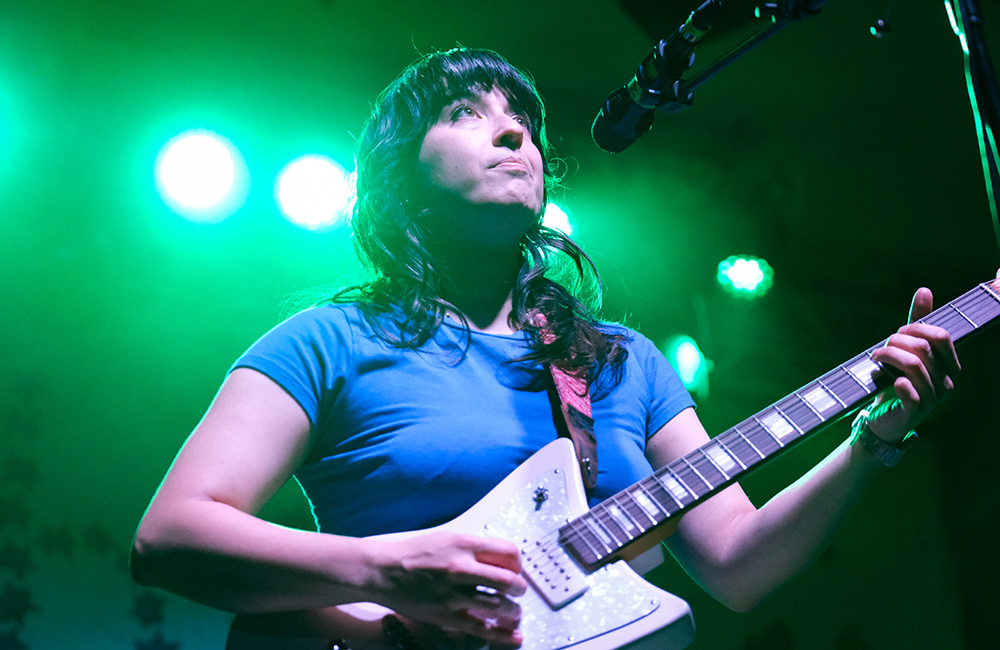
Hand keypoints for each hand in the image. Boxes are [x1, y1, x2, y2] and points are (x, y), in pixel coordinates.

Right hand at [366, 530, 527, 645]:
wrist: (383, 571)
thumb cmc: (413, 552)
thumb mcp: (447, 537)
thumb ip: (473, 547)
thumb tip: (498, 558)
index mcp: (464, 544)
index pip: (508, 552)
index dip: (518, 563)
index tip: (516, 569)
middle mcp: (462, 567)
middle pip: (509, 580)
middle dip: (519, 587)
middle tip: (517, 590)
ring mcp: (455, 593)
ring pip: (500, 605)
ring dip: (513, 610)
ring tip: (513, 611)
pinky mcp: (447, 615)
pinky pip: (481, 628)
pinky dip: (502, 635)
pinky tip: (514, 637)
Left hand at [867, 285, 961, 442]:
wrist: (884, 418)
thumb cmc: (898, 380)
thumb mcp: (907, 350)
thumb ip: (918, 323)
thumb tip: (925, 290)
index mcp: (950, 366)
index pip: (942, 337)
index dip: (916, 328)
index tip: (897, 332)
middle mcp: (947, 382)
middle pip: (924, 348)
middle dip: (897, 341)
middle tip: (882, 347)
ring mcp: (933, 399)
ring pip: (914, 365)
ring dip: (888, 356)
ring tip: (876, 358)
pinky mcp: (915, 411)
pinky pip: (910, 391)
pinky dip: (895, 381)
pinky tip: (886, 380)